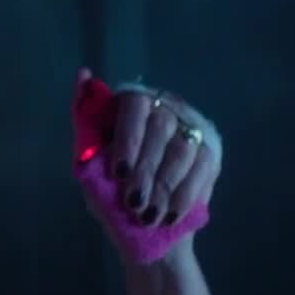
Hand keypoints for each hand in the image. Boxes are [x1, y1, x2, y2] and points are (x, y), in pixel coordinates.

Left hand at [74, 68, 222, 235]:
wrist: (141, 219)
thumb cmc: (110, 180)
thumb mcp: (91, 154)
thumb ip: (85, 119)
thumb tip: (84, 75)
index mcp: (135, 101)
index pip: (135, 107)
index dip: (128, 140)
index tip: (119, 173)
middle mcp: (168, 106)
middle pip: (161, 128)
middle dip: (146, 170)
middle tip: (134, 204)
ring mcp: (193, 128)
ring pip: (184, 150)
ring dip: (165, 187)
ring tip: (149, 216)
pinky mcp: (211, 152)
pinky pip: (202, 170)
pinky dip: (184, 196)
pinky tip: (170, 216)